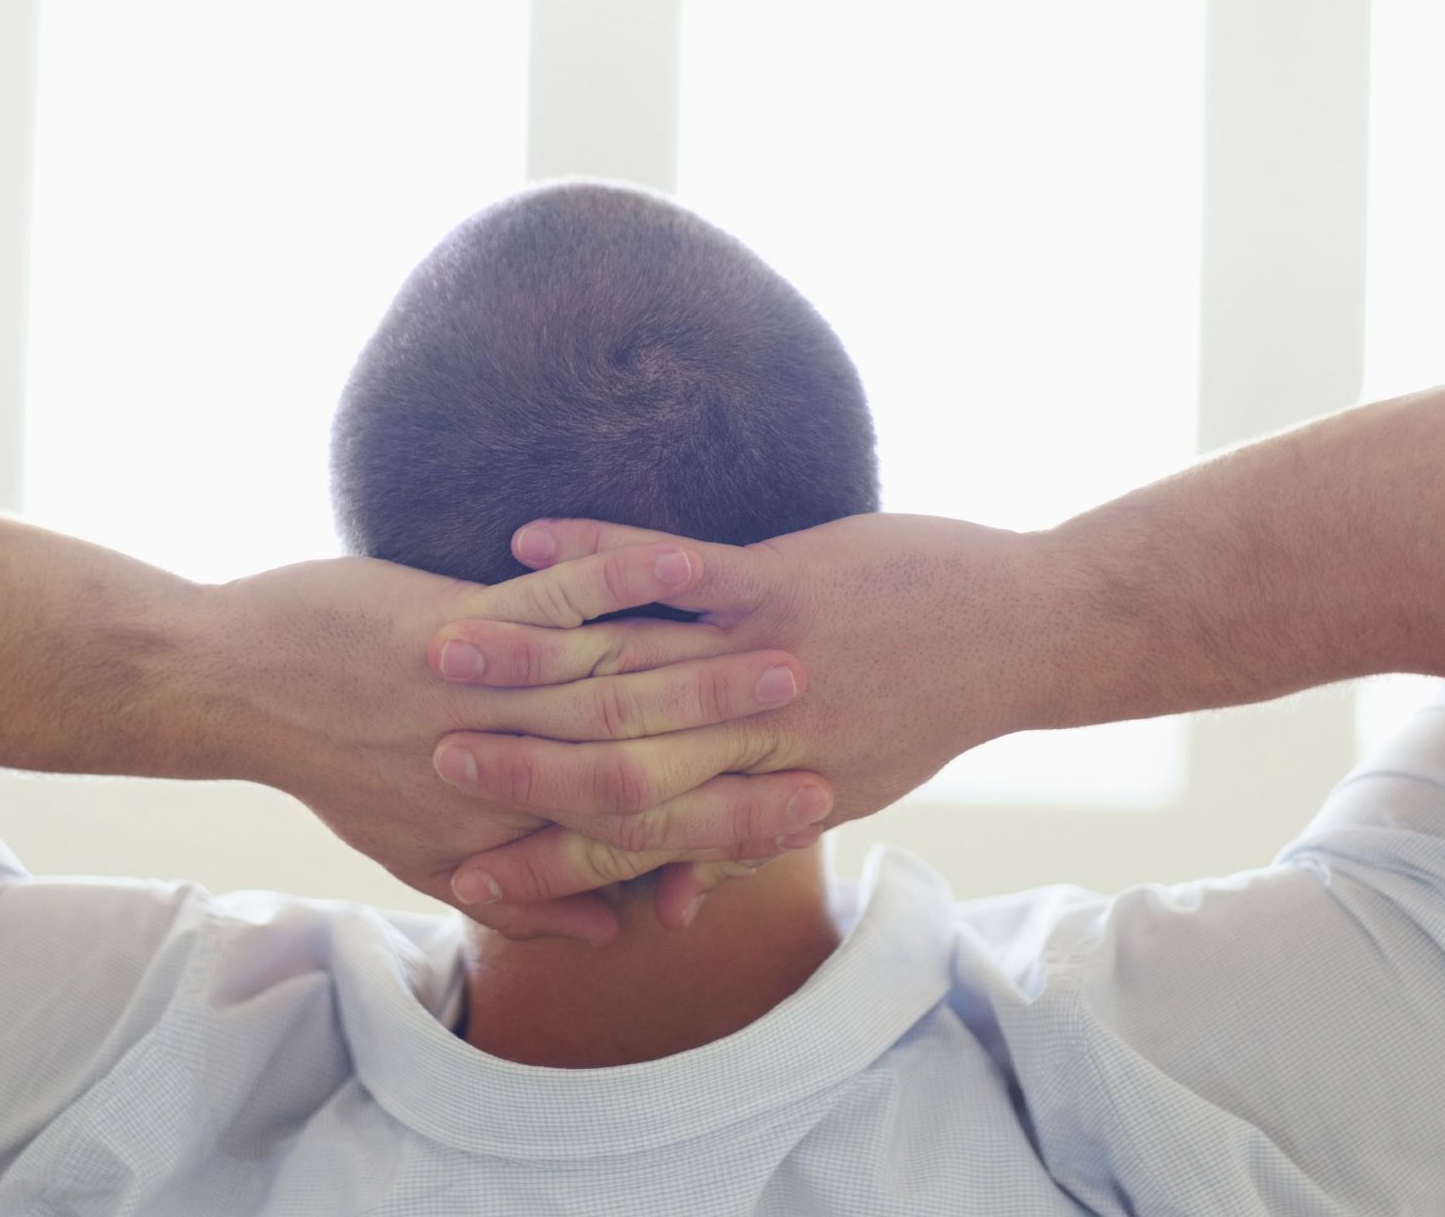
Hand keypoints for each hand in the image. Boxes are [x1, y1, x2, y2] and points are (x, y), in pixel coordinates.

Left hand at [223, 539, 833, 944]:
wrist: (233, 688)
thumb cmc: (335, 761)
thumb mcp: (428, 853)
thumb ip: (529, 892)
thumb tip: (616, 928)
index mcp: (505, 836)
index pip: (645, 841)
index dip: (736, 829)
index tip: (813, 812)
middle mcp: (503, 779)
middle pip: (653, 768)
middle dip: (748, 746)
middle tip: (829, 723)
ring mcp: (483, 702)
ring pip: (617, 686)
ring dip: (709, 664)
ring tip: (791, 643)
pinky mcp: (455, 628)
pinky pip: (554, 605)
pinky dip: (620, 579)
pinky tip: (683, 564)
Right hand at [423, 512, 1040, 926]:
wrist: (1021, 634)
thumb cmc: (922, 709)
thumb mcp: (834, 788)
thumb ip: (742, 834)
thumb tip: (665, 902)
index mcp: (765, 798)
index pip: (634, 843)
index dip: (546, 862)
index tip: (465, 871)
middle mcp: (757, 742)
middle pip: (612, 763)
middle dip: (511, 764)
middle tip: (423, 759)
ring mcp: (765, 658)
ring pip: (623, 666)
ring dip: (526, 656)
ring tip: (438, 650)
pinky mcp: (782, 583)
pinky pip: (670, 569)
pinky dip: (594, 555)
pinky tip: (524, 541)